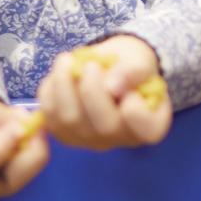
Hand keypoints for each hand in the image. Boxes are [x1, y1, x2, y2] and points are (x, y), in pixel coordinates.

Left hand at [38, 34, 172, 149]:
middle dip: (92, 91)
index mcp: (151, 125)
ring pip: (70, 121)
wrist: (111, 65)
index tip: (131, 88)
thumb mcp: (140, 60)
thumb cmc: (130, 64)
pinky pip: (50, 115)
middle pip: (104, 127)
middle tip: (90, 65)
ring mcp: (92, 140)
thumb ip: (133, 72)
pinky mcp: (66, 134)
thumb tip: (113, 86)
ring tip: (67, 60)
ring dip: (63, 85)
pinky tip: (59, 74)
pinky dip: (49, 91)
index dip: (136, 108)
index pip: (147, 129)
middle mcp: (122, 138)